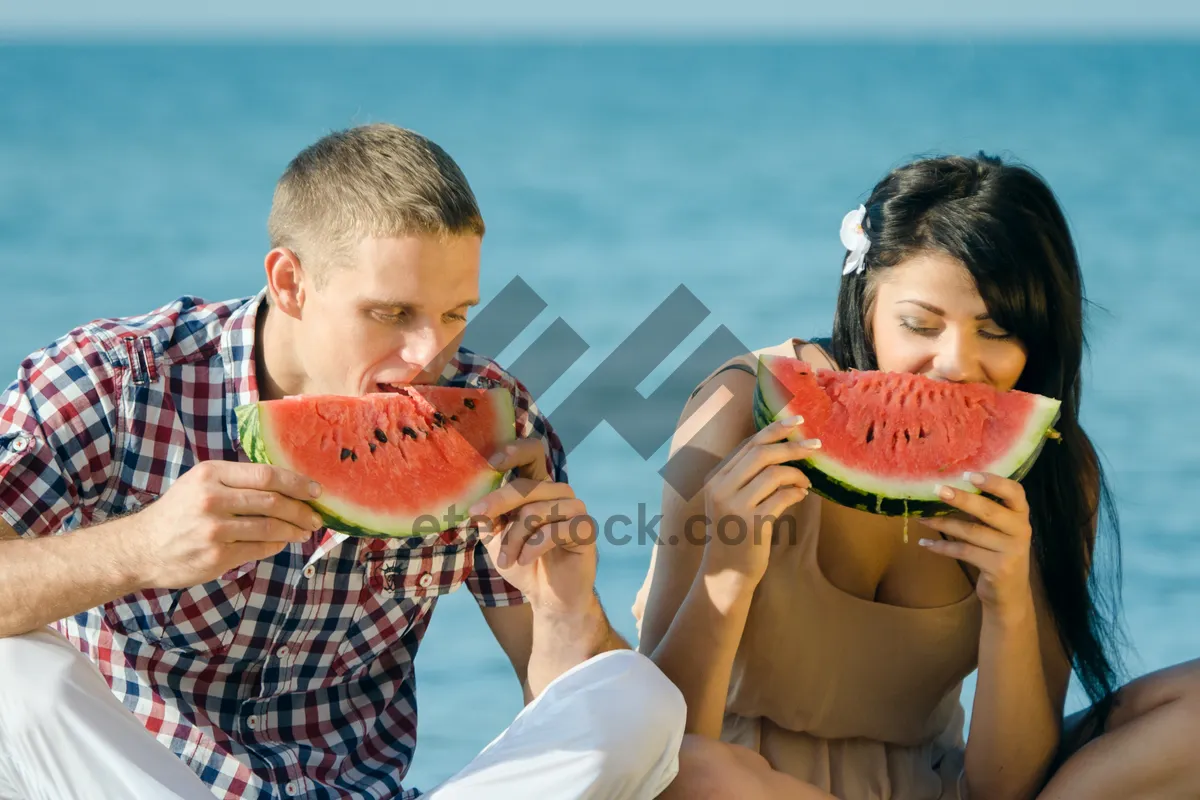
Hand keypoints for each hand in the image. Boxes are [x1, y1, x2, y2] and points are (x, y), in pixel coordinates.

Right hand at [118, 461, 324, 589]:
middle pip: (273, 501)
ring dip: (294, 530)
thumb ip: (237, 481)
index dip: (296, 483)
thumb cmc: (178, 513)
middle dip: (302, 510)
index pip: (266, 475)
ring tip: (305, 531)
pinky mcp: (216, 555)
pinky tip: (282, 542)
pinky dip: (277, 545)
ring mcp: (214, 529)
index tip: (316, 490)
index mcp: (211, 474)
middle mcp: (212, 499)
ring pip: (270, 527)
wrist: (141, 548)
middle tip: (316, 516)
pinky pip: (259, 548)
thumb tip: (287, 486)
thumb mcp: (200, 483)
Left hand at [467, 438, 596, 611]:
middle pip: (527, 485)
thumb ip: (488, 516)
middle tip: (476, 517)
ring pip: (536, 511)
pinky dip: (533, 547)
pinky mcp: (586, 529)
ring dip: (514, 538)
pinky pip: (555, 530)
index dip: (514, 450)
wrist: (548, 596)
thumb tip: (473, 501)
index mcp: (538, 487)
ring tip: (506, 559)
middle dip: (498, 502)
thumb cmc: (522, 560)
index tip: (492, 462)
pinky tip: (525, 560)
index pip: (532, 453)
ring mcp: (575, 509)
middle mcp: (558, 492)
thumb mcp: (496, 537)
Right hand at [701, 415, 816, 582]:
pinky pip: (783, 497)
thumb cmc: (735, 535)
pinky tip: (803, 495)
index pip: (748, 445)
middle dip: (792, 446)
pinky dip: (797, 492)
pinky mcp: (751, 524)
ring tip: (806, 481)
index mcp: (715, 479)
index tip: (798, 420)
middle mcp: (721, 489)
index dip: (774, 429)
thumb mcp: (732, 502)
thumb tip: (782, 449)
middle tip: (816, 445)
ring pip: (774, 474)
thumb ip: (747, 477)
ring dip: (797, 474)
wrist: (726, 574)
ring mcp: (735, 506)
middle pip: (761, 454)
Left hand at [916, 472, 1034, 618]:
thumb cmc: (998, 552)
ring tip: (921, 517)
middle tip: (936, 489)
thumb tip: (947, 486)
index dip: (994, 481)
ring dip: (942, 523)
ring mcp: (1011, 550)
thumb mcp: (998, 529)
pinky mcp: (998, 568)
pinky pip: (964, 552)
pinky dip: (942, 547)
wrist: (1010, 594)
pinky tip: (925, 543)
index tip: (968, 474)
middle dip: (961, 499)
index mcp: (1021, 515)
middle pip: (988, 511)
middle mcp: (1021, 530)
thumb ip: (984, 510)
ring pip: (972, 532)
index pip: (1015, 492)